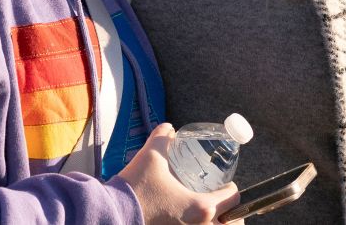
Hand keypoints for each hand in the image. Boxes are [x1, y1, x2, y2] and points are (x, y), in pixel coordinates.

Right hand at [116, 124, 240, 223]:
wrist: (113, 214)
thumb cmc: (135, 189)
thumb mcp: (151, 156)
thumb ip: (162, 137)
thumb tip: (169, 129)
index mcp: (201, 207)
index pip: (232, 199)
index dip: (230, 187)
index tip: (224, 183)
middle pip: (231, 223)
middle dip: (230, 213)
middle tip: (220, 201)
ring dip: (217, 223)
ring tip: (207, 213)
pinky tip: (189, 221)